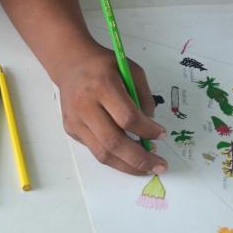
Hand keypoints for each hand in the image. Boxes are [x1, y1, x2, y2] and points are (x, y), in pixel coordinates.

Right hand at [52, 42, 166, 174]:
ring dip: (128, 165)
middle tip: (159, 165)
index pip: (127, 118)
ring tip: (146, 168)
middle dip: (140, 158)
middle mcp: (85, 105)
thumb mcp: (131, 70)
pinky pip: (95, 150)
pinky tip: (129, 157)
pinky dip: (115, 158)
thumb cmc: (103, 66)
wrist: (70, 64)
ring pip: (102, 153)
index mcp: (102, 86)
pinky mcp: (71, 130)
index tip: (162, 134)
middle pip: (114, 141)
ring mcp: (75, 120)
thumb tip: (151, 128)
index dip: (147, 130)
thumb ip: (144, 96)